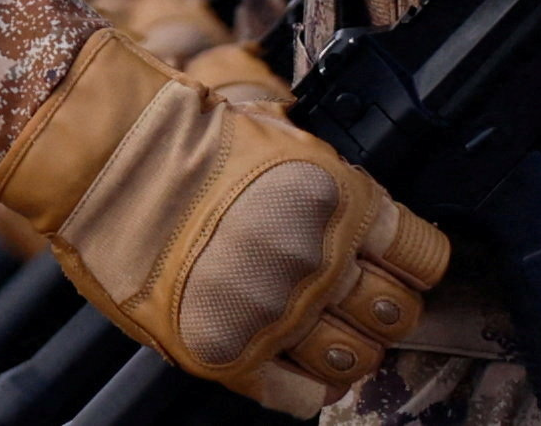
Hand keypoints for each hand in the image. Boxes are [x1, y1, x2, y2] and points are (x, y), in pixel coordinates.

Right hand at [0, 29, 445, 414]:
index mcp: (345, 203)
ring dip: (352, 353)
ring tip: (332, 338)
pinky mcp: (229, 352)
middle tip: (366, 305)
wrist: (117, 162)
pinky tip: (302, 374)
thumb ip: (335, 196)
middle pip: (396, 315)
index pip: (424, 257)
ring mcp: (276, 313)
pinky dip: (306, 391)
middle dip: (388, 312)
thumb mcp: (291, 145)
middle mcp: (320, 263)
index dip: (417, 265)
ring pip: (354, 362)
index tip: (404, 267)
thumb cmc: (194, 144)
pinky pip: (294, 396)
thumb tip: (370, 233)